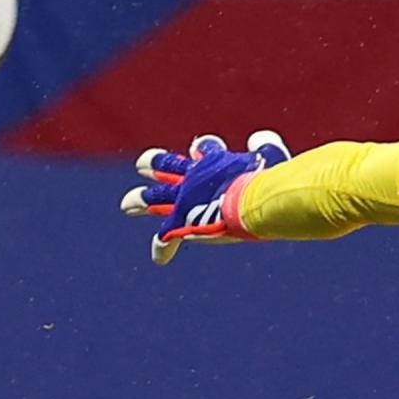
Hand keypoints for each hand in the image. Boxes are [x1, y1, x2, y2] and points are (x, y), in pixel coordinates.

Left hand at [119, 130, 291, 264]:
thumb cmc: (266, 180)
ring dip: (141, 201)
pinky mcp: (181, 223)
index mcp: (214, 162)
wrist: (252, 200)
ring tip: (127, 205)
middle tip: (142, 166)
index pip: (204, 150)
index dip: (203, 149)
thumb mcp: (270, 156)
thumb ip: (266, 146)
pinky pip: (165, 238)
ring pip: (154, 198)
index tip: (198, 148)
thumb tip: (259, 139)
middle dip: (153, 166)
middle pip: (165, 167)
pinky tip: (160, 259)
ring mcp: (183, 200)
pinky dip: (162, 248)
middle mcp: (193, 178)